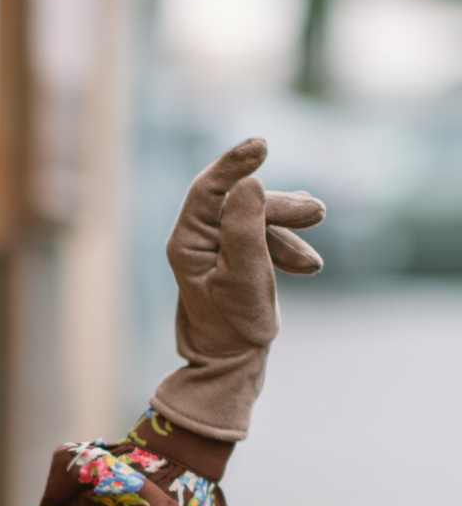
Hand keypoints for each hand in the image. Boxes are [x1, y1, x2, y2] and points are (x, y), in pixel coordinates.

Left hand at [151, 137, 325, 443]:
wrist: (234, 360)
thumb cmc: (234, 322)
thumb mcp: (244, 275)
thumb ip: (245, 228)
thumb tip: (249, 183)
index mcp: (187, 242)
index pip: (207, 190)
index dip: (234, 164)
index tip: (262, 145)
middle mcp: (197, 239)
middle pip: (242, 202)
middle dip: (281, 208)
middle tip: (318, 214)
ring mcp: (216, 245)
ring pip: (259, 217)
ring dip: (290, 228)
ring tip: (313, 255)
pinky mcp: (236, 253)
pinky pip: (265, 234)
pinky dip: (288, 245)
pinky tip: (308, 266)